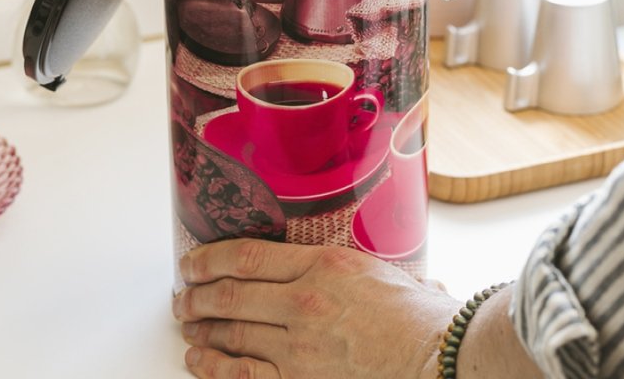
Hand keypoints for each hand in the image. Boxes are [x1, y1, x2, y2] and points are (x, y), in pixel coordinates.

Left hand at [173, 239, 458, 378]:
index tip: (193, 262)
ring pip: (232, 334)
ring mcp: (299, 348)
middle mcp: (304, 302)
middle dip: (197, 295)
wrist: (440, 361)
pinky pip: (243, 376)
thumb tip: (348, 265)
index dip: (210, 259)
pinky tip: (200, 360)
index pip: (248, 256)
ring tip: (188, 324)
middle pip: (230, 295)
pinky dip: (214, 367)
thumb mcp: (387, 272)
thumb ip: (355, 268)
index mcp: (324, 265)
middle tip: (183, 295)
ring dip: (202, 328)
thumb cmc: (424, 321)